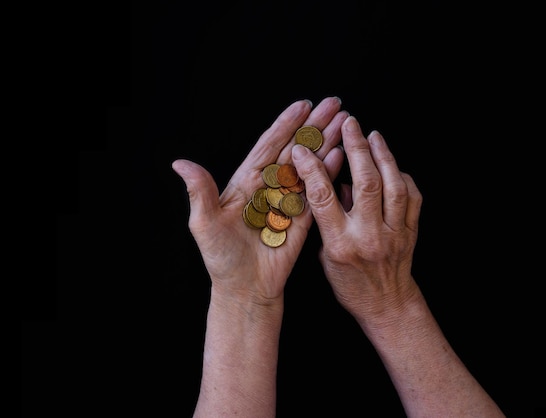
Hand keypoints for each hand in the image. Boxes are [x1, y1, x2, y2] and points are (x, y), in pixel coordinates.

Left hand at [172, 97, 348, 302]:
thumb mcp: (204, 224)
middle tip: (334, 103)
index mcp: (246, 182)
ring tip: (345, 122)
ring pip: (310, 165)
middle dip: (314, 126)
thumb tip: (180, 163)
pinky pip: (318, 190)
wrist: (245, 288)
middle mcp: (270, 186)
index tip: (302, 105)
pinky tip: (341, 154)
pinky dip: (330, 171)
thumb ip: (199, 192)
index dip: (285, 124)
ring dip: (327, 143)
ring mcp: (288, 200)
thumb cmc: (221, 258)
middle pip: (295, 148)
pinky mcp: (303, 217)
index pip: (268, 146)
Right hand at [291, 115, 422, 322]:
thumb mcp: (325, 258)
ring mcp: (394, 233)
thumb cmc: (351, 286)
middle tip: (350, 124)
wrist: (388, 306)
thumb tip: (337, 183)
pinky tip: (393, 165)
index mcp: (341, 244)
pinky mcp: (411, 232)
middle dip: (357, 148)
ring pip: (393, 185)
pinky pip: (413, 198)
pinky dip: (403, 178)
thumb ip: (328, 221)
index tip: (303, 148)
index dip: (312, 168)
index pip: (323, 197)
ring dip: (383, 156)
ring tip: (374, 136)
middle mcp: (369, 236)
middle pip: (365, 182)